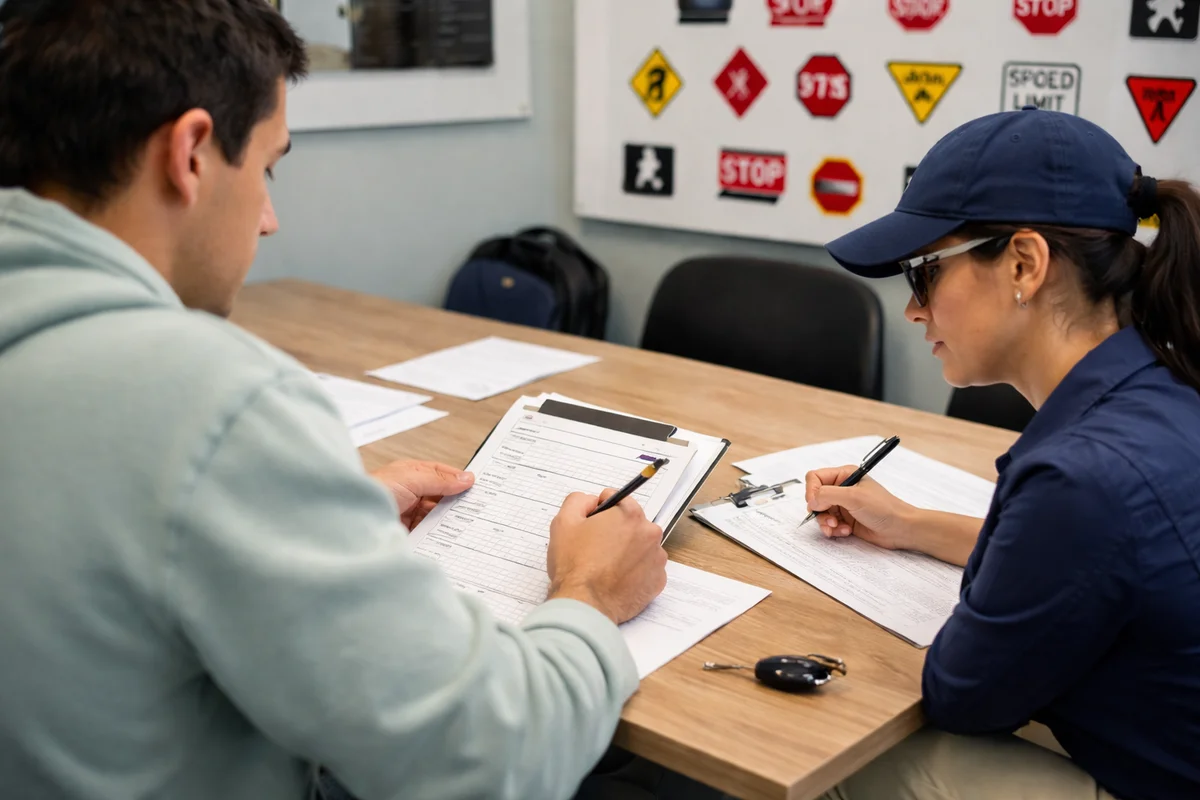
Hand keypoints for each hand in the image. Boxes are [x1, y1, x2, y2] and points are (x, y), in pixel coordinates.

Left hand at [371, 460, 474, 528]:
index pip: (441, 475)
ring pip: (436, 516)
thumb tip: (466, 478)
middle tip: (477, 507)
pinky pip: (429, 533)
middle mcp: (410, 493)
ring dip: (449, 520)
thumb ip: (439, 479)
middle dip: (457, 502)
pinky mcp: (407, 533)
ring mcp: (408, 514)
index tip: (478, 487)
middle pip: (441, 497)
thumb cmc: (373, 491)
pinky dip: (439, 535)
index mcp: (411, 474)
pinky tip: (450, 537)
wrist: (351, 520)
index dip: (459, 479)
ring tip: (467, 524)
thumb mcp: (411, 478)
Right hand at [545, 489, 666, 624]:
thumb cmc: (574, 566)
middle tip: (596, 549)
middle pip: (631, 524)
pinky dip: (635, 572)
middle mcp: (649, 533)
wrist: (585, 605)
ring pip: (640, 546)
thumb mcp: (563, 522)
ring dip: (627, 552)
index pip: (617, 500)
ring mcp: (657, 558)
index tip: (592, 527)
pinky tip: (617, 580)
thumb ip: (578, 500)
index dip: (600, 512)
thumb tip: (592, 501)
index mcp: (629, 514)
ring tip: (606, 567)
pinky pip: (647, 569)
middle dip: (615, 532)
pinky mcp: (658, 580)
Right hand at [804, 466, 916, 550]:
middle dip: (820, 511)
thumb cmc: (884, 508)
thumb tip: (811, 501)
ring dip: (826, 523)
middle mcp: (842, 489)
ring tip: (838, 528)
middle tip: (831, 520)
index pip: (815, 478)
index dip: (811, 490)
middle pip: (815, 497)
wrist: (901, 528)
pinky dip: (834, 530)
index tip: (815, 504)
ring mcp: (843, 505)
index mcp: (844, 475)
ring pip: (820, 513)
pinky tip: (846, 532)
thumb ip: (828, 495)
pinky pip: (829, 525)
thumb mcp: (854, 497)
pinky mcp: (846, 520)